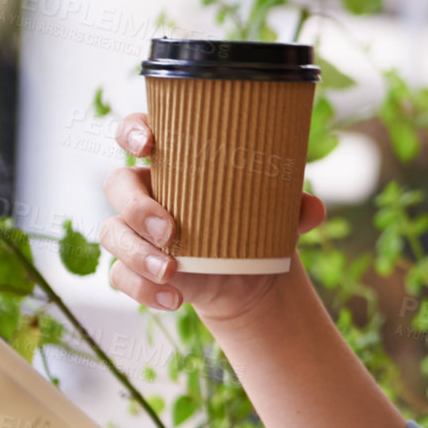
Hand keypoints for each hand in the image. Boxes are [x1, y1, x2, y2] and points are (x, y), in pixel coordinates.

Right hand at [100, 112, 326, 328]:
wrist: (248, 275)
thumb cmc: (254, 221)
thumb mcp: (277, 211)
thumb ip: (294, 206)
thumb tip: (314, 210)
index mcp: (174, 160)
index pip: (138, 131)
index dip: (133, 130)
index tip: (148, 143)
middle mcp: (146, 191)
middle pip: (117, 184)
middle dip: (135, 205)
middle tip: (168, 228)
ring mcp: (134, 231)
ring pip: (112, 233)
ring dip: (137, 253)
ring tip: (172, 271)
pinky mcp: (133, 267)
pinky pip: (120, 275)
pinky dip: (143, 289)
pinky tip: (175, 297)